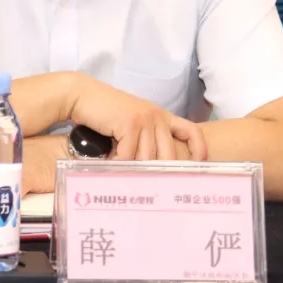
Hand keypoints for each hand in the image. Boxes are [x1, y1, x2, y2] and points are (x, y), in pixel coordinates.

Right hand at [67, 75, 206, 161]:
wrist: (83, 95)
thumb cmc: (106, 114)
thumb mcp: (132, 125)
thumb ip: (145, 141)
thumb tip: (154, 174)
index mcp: (161, 116)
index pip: (191, 131)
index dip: (198, 149)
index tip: (197, 166)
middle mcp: (157, 116)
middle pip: (168, 157)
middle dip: (156, 174)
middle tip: (144, 187)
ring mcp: (145, 119)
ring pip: (147, 159)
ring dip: (131, 169)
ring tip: (119, 169)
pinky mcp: (130, 123)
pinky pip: (128, 156)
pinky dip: (117, 163)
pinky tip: (108, 160)